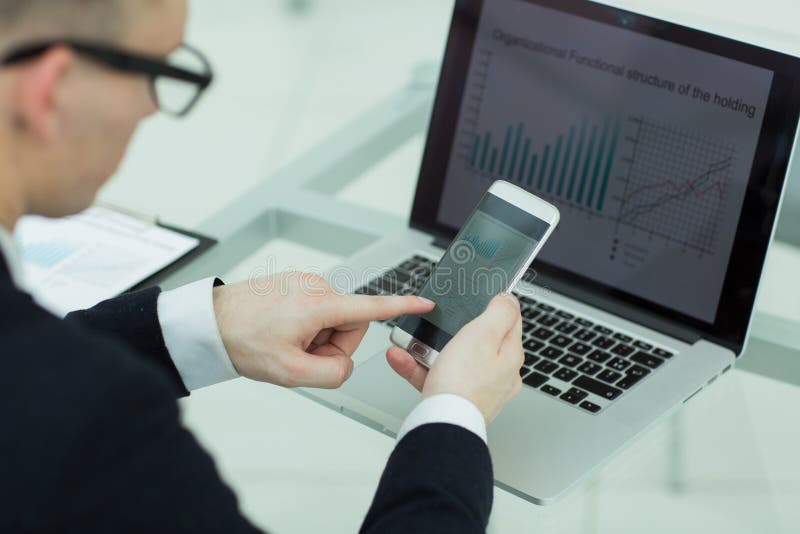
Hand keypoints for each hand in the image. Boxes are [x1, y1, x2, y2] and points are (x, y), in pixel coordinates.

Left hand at [213, 272, 434, 388]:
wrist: (209, 323)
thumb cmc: (241, 340)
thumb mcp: (290, 373)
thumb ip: (331, 374)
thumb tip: (343, 365)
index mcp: (319, 304)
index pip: (373, 307)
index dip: (403, 307)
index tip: (425, 303)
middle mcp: (316, 287)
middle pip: (349, 325)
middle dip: (330, 345)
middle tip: (299, 354)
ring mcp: (305, 283)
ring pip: (332, 321)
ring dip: (316, 338)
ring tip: (286, 342)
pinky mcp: (296, 285)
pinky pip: (316, 313)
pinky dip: (306, 328)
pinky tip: (282, 332)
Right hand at [387, 293, 523, 422]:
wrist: (442, 424)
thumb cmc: (463, 383)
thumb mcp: (483, 333)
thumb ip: (500, 312)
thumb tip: (509, 299)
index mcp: (510, 355)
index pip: (510, 321)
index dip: (493, 306)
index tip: (476, 300)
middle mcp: (498, 374)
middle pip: (477, 340)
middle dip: (452, 330)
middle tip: (438, 326)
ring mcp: (478, 388)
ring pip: (452, 359)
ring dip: (427, 348)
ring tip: (410, 343)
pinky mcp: (456, 399)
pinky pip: (436, 376)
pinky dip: (418, 367)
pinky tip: (401, 358)